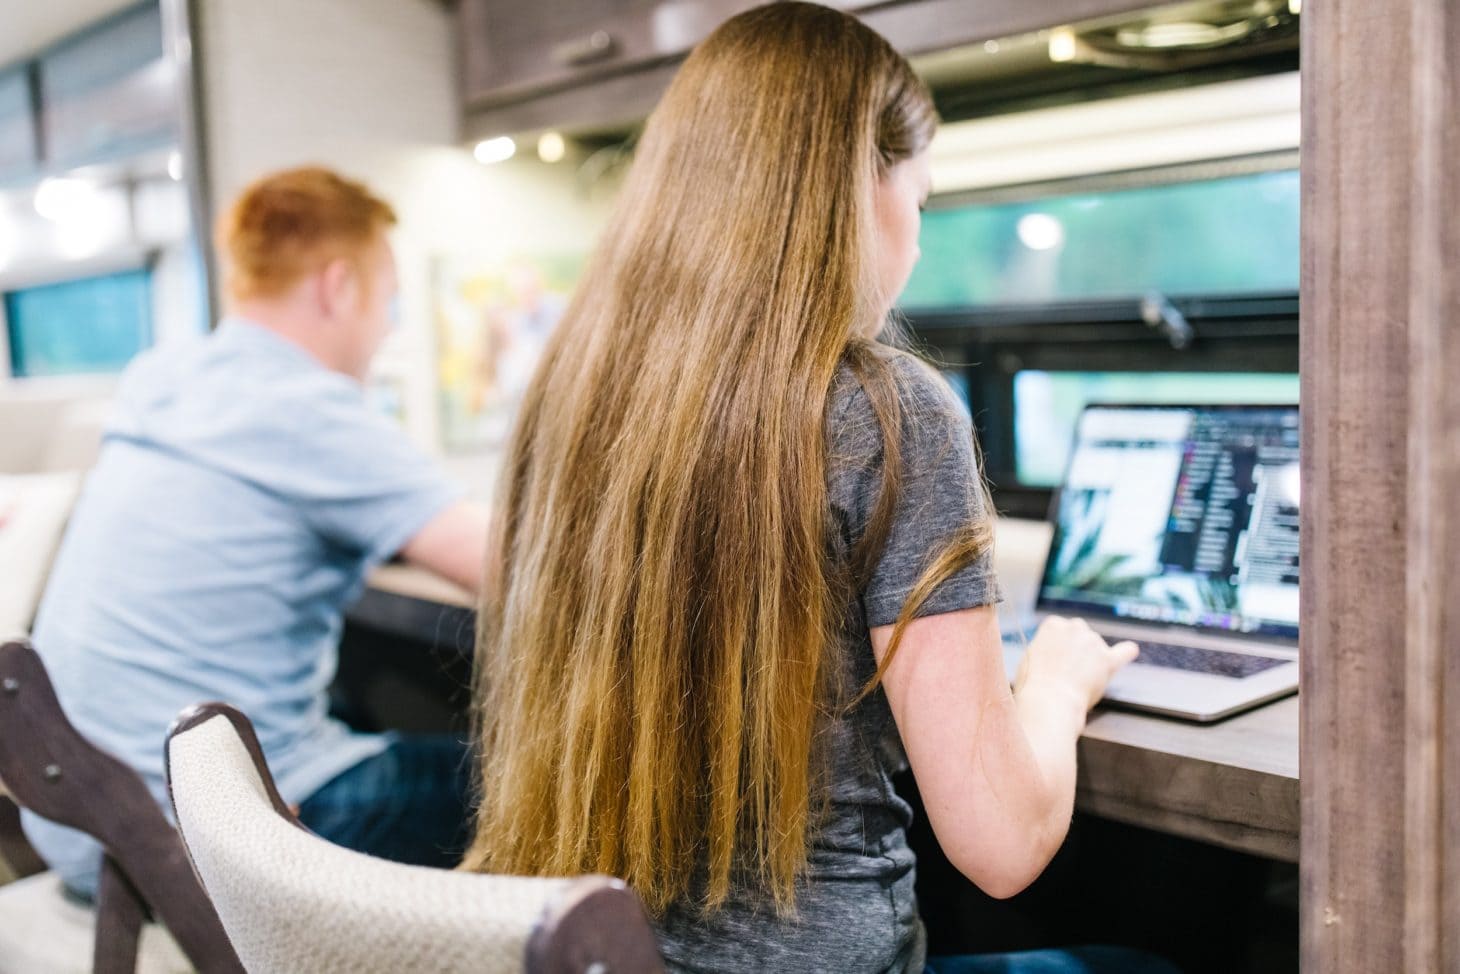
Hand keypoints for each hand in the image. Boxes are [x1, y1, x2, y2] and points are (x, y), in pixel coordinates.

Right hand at [1013, 616, 1138, 710]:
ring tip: (1079, 680)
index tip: (1053, 659)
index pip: (1060, 628)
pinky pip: (1123, 652)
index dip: (1057, 646)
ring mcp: (1093, 642)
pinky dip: (1127, 652)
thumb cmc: (1034, 683)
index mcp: (1053, 624)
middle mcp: (1075, 627)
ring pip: (1097, 646)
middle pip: (1080, 633)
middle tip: (1066, 670)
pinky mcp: (1107, 660)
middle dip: (1075, 647)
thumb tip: (1054, 649)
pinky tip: (1130, 651)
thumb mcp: (1030, 656)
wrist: (1049, 699)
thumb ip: (1045, 646)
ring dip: (1092, 658)